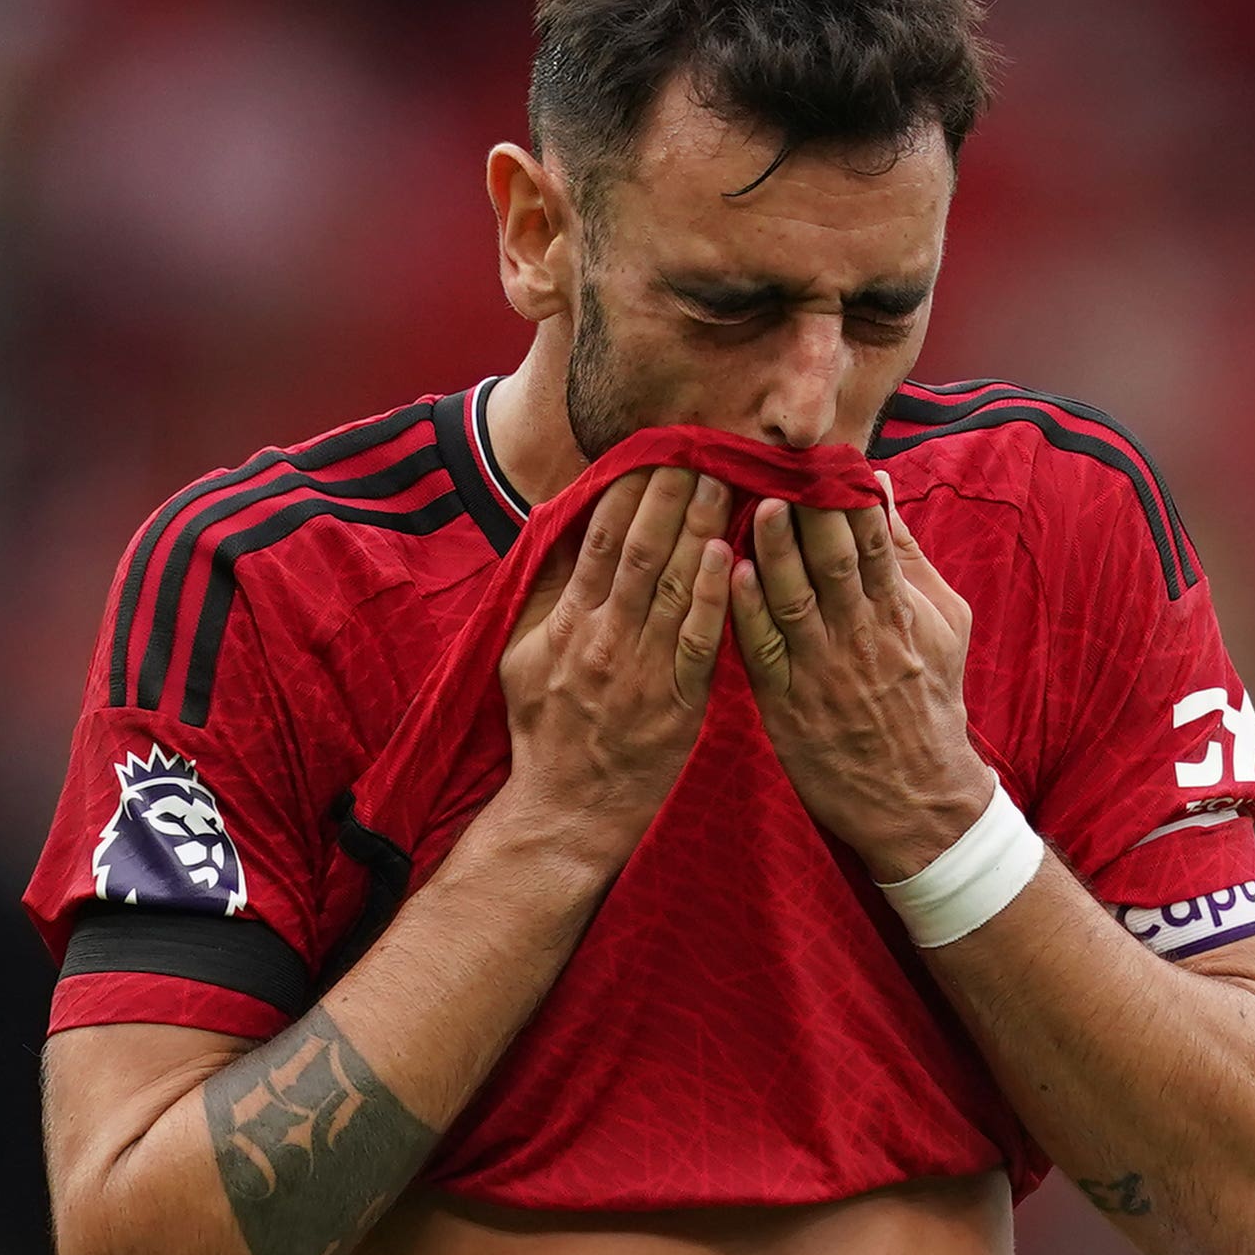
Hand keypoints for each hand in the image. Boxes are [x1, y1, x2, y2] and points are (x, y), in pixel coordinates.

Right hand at [497, 470, 732, 852]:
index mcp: (567, 622)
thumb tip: (559, 532)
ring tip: (725, 478)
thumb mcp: (522, 656)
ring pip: (675, 584)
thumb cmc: (547, 730)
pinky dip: (716, 596)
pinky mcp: (678, 702)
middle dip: (671, 492)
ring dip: (700, 527)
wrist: (565, 810)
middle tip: (700, 444)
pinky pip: (700, 640)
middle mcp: (603, 637)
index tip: (653, 447)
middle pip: (641, 549)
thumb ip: (544, 594)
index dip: (628, 489)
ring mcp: (642, 669)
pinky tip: (731, 555)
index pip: (600, 539)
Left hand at [735, 492, 990, 879]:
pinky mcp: (789, 706)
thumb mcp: (942, 625)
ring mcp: (823, 673)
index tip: (828, 454)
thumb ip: (907, 558)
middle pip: (835, 563)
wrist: (917, 797)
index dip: (849, 496)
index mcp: (899, 613)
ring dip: (776, 552)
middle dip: (812, 512)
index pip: (875, 542)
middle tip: (786, 464)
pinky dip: (748, 613)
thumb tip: (879, 488)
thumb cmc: (928, 702)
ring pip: (796, 601)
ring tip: (759, 504)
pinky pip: (765, 652)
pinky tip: (730, 574)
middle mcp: (862, 638)